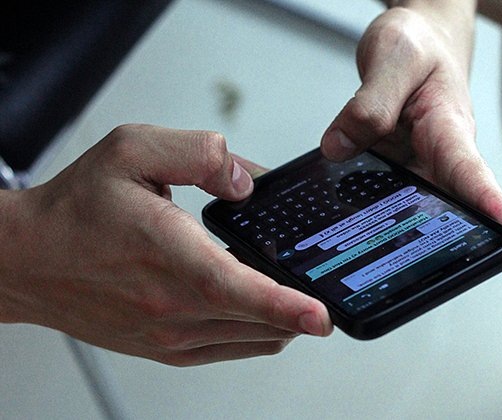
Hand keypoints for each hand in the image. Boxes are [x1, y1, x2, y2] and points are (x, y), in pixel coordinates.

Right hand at [1, 124, 331, 365]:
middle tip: (320, 280)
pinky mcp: (166, 349)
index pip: (235, 289)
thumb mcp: (133, 151)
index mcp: (166, 256)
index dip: (284, 305)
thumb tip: (248, 181)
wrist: (30, 259)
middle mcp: (169, 307)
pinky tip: (263, 309)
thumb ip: (200, 154)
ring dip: (282, 318)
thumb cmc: (77, 209)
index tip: (321, 316)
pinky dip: (258, 332)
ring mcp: (169, 336)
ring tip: (294, 290)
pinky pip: (230, 348)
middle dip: (299, 305)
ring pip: (252, 339)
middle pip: (257, 320)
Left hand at [321, 6, 501, 241]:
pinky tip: (344, 211)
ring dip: (388, 223)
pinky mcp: (397, 165)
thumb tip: (339, 147)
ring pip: (406, 203)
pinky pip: (384, 189)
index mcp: (449, 127)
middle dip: (429, 238)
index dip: (490, 205)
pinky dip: (366, 201)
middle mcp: (438, 154)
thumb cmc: (418, 44)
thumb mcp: (392, 59)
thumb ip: (368, 104)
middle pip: (442, 205)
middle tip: (409, 266)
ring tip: (363, 245)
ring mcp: (418, 164)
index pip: (471, 171)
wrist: (417, 37)